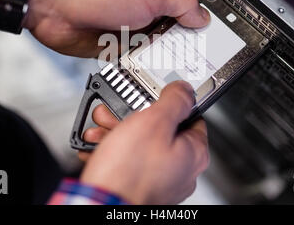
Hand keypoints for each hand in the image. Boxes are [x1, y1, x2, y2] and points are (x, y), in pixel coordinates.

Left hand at [25, 0, 209, 56]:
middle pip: (168, 36)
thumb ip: (181, 4)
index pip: (183, 12)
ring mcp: (125, 32)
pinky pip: (130, 63)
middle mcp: (141, 13)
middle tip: (192, 66)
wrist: (55, 6)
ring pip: (150, 52)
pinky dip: (136, 69)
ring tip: (170, 74)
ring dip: (156, 61)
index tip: (207, 46)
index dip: (195, 28)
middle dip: (178, 49)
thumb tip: (202, 15)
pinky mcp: (110, 49)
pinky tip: (145, 76)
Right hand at [79, 81, 209, 204]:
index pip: (192, 116)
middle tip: (118, 111)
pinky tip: (99, 146)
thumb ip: (175, 101)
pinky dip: (114, 150)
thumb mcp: (154, 122)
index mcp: (193, 153)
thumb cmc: (129, 172)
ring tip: (102, 129)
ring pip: (141, 144)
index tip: (154, 95)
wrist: (99, 204)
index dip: (171, 102)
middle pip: (161, 129)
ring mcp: (160, 180)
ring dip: (119, 131)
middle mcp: (181, 169)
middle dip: (134, 116)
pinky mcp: (139, 186)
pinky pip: (129, 160)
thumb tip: (186, 90)